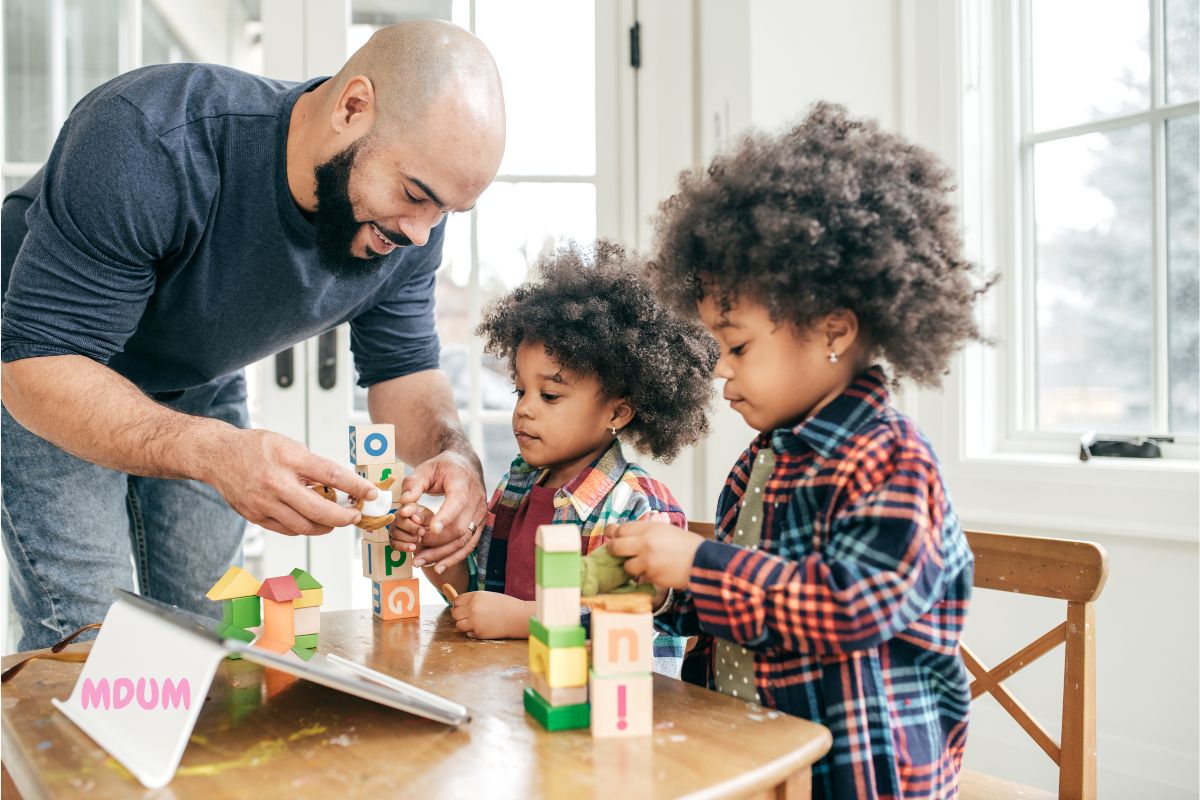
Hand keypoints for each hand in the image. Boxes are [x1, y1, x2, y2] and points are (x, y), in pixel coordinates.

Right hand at [206, 429, 378, 535]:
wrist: (217, 455)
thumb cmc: (256, 447)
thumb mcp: (288, 445)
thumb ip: (312, 465)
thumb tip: (339, 484)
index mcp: (288, 459)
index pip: (331, 474)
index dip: (355, 486)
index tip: (372, 493)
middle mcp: (275, 483)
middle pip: (318, 509)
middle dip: (344, 517)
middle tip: (355, 516)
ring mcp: (263, 503)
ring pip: (304, 526)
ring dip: (326, 526)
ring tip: (336, 520)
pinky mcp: (255, 516)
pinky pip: (288, 530)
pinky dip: (305, 528)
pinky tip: (314, 522)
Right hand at [388, 503, 434, 552]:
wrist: (430, 540)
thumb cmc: (429, 526)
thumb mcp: (431, 520)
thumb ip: (424, 518)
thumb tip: (415, 518)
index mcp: (410, 508)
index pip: (406, 507)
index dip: (406, 510)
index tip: (404, 513)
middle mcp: (399, 516)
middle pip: (397, 520)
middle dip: (410, 528)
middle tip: (422, 532)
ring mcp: (394, 528)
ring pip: (395, 532)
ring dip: (409, 538)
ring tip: (420, 539)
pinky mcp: (393, 539)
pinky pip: (394, 544)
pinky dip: (404, 546)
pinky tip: (413, 547)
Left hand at [396, 449, 486, 571]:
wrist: (466, 466)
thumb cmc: (443, 467)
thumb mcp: (426, 468)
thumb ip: (413, 484)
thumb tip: (404, 505)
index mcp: (463, 483)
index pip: (457, 502)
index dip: (445, 517)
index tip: (431, 530)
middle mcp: (476, 500)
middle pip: (460, 528)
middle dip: (436, 543)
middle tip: (415, 553)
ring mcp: (480, 514)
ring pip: (465, 541)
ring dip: (443, 555)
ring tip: (420, 563)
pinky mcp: (480, 524)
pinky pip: (469, 545)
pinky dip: (454, 557)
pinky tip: (439, 567)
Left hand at [449, 592, 531, 638]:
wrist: (518, 617)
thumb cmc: (505, 605)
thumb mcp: (487, 597)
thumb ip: (473, 600)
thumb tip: (457, 606)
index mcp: (475, 597)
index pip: (457, 601)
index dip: (459, 605)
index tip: (463, 608)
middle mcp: (473, 608)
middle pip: (455, 613)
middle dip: (460, 615)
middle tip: (469, 616)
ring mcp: (475, 621)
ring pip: (459, 625)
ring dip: (464, 624)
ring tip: (475, 622)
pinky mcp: (478, 633)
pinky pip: (468, 633)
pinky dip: (473, 632)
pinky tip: (483, 627)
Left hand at [605, 521, 704, 589]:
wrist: (702, 561)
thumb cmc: (686, 544)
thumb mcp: (665, 529)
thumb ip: (645, 531)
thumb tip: (624, 534)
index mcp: (649, 529)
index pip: (621, 529)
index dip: (613, 532)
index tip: (610, 534)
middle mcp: (645, 544)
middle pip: (616, 547)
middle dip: (612, 550)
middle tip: (614, 551)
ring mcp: (648, 563)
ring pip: (627, 566)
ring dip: (631, 566)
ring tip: (643, 564)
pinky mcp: (652, 578)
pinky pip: (641, 578)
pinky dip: (646, 576)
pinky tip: (657, 570)